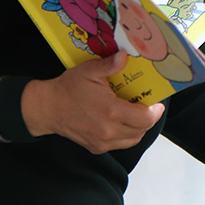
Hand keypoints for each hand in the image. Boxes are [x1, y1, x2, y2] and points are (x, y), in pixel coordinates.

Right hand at [21, 51, 164, 153]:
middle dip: (148, 118)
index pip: (145, 119)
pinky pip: (120, 144)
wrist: (48, 109)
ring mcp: (103, 142)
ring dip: (139, 128)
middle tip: (147, 105)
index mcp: (110, 111)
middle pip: (142, 130)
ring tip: (136, 114)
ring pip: (133, 139)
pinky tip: (121, 122)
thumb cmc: (68, 89)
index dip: (155, 111)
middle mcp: (109, 130)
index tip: (157, 103)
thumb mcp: (89, 71)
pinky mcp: (97, 148)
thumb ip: (110, 65)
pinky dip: (126, 135)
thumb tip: (125, 56)